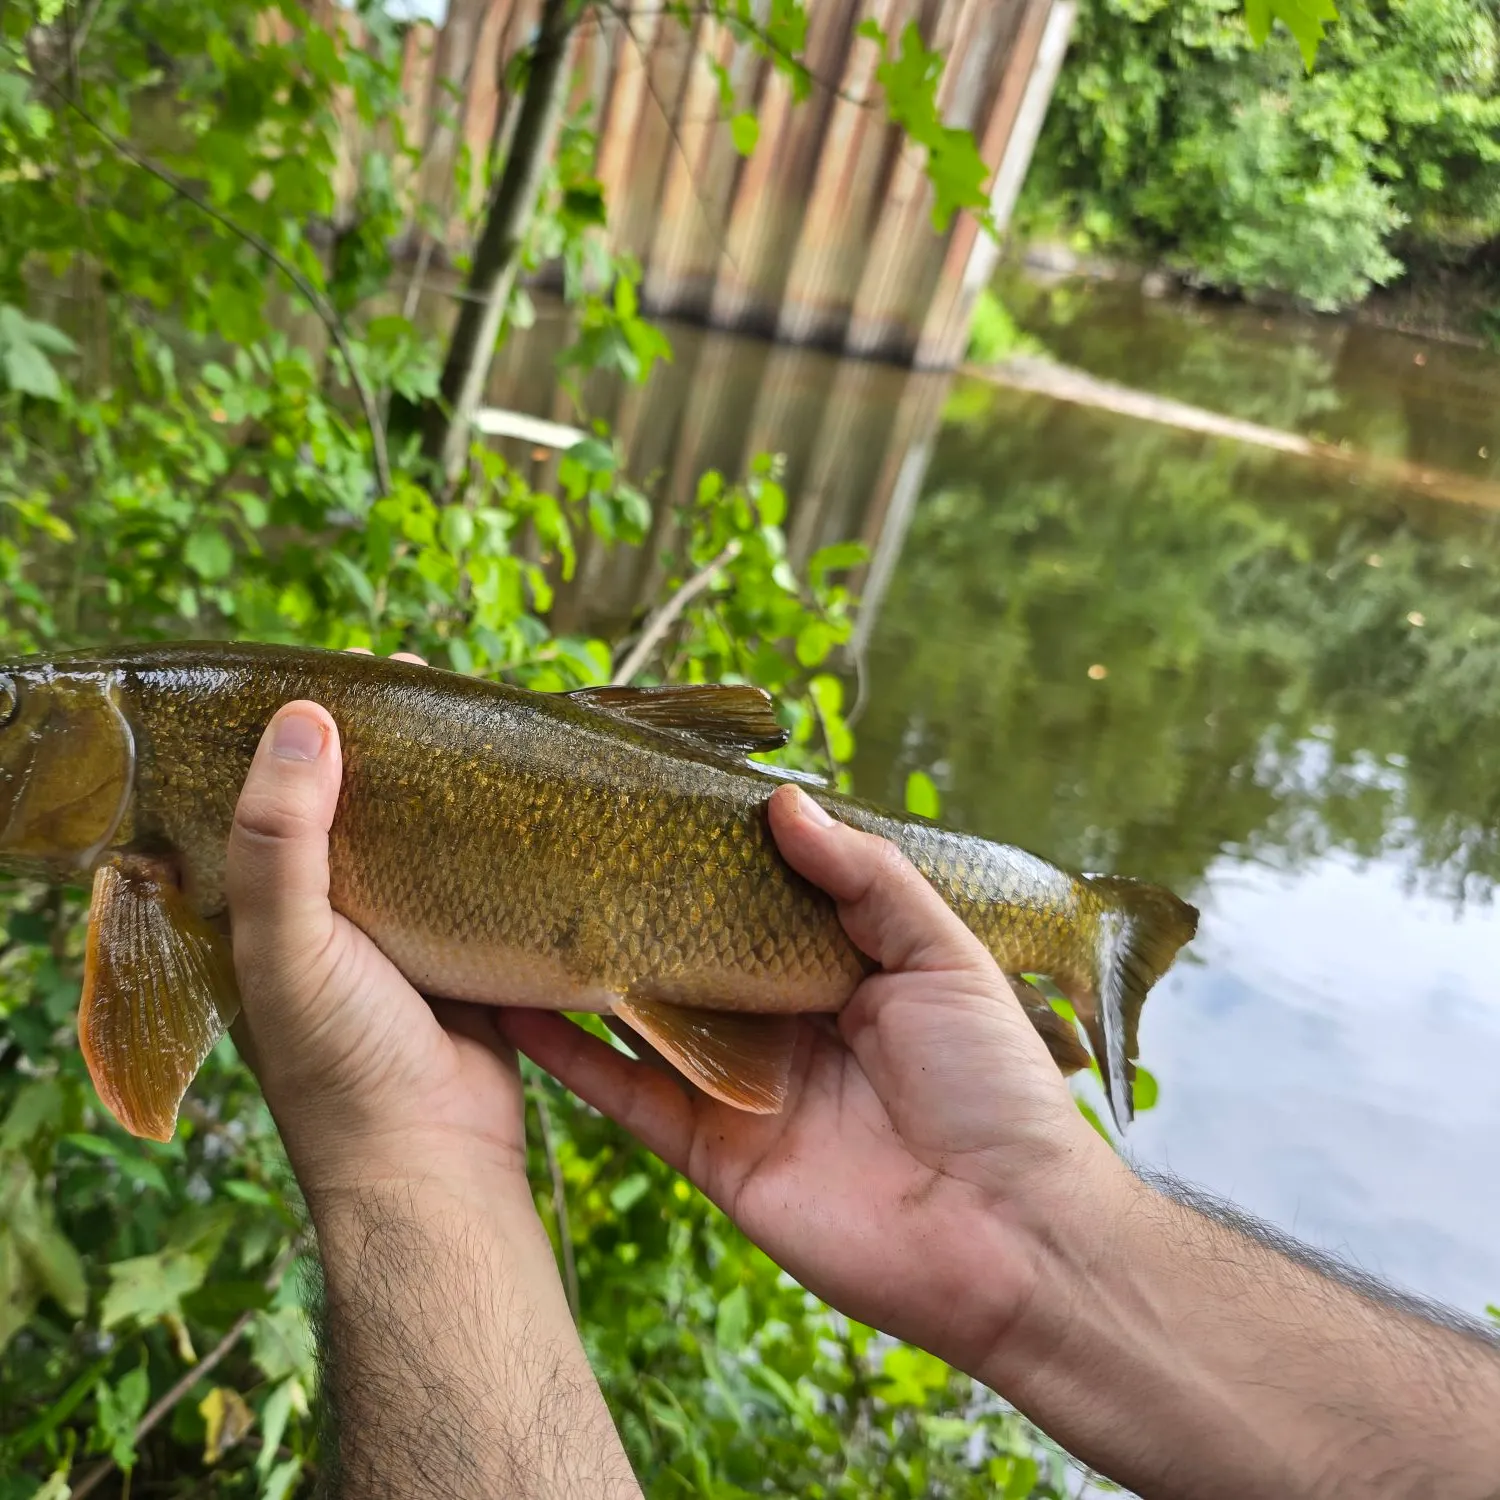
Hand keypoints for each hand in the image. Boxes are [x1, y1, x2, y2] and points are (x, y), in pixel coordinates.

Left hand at [226, 688, 527, 1207]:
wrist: (434, 1164)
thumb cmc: (341, 1063)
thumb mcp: (288, 946)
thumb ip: (279, 838)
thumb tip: (305, 717)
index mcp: (257, 910)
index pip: (264, 795)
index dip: (291, 733)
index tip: (335, 673)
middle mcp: (323, 915)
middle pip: (345, 804)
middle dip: (378, 743)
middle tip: (415, 680)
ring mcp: (394, 931)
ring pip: (413, 833)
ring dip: (438, 781)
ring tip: (469, 717)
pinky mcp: (458, 948)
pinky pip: (469, 872)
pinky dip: (485, 830)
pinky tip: (513, 789)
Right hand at [502, 784, 1125, 1375]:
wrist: (1005, 1236)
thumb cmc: (993, 1083)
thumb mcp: (945, 955)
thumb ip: (866, 878)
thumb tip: (782, 801)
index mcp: (839, 968)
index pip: (758, 900)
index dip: (709, 858)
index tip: (647, 803)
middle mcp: (779, 1020)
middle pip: (691, 953)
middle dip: (635, 906)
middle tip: (561, 845)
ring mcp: (739, 1084)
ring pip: (644, 1017)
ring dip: (583, 974)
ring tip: (516, 910)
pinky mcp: (710, 1149)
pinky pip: (628, 1092)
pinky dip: (570, 1055)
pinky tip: (515, 1008)